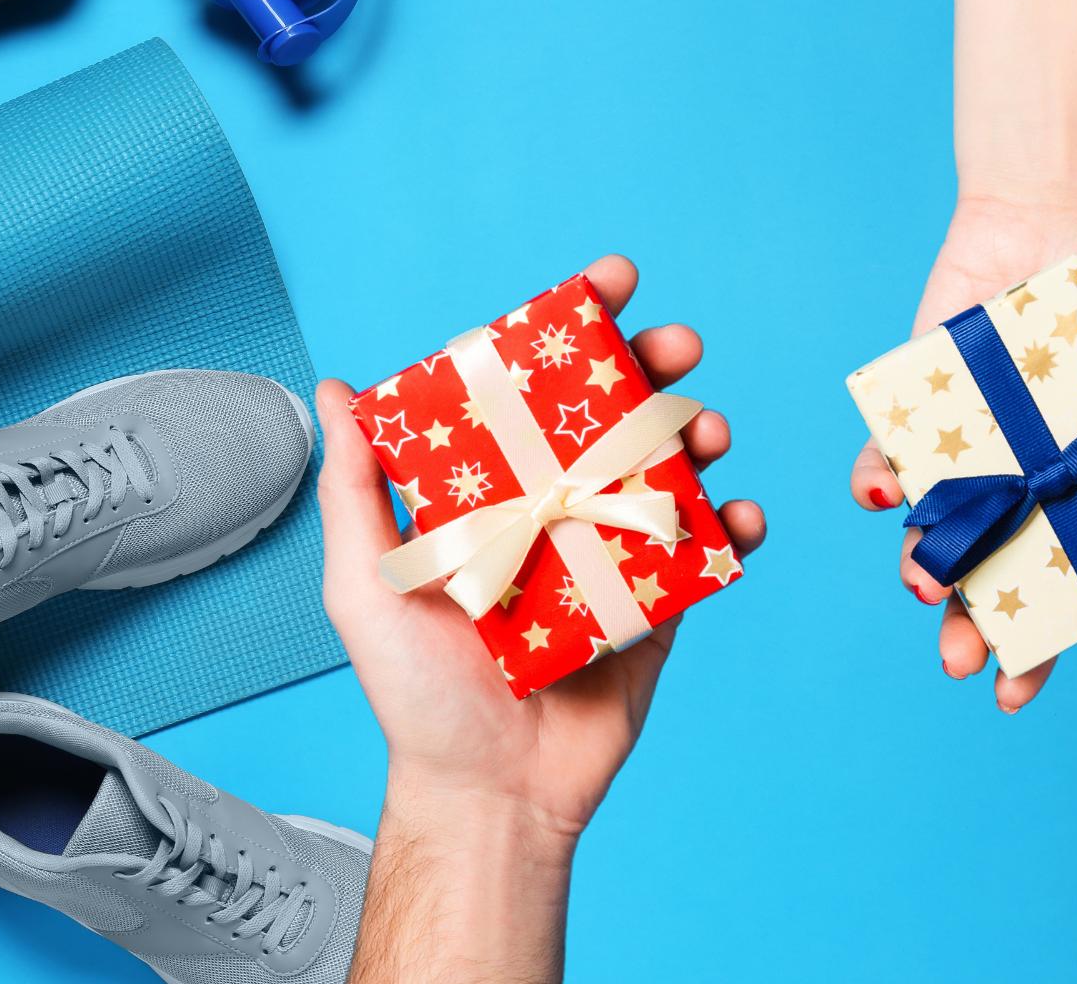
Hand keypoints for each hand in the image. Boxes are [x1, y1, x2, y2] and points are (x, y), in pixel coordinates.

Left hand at [316, 253, 766, 839]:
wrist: (488, 792)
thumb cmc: (416, 694)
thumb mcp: (364, 584)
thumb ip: (355, 490)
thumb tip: (335, 389)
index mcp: (490, 491)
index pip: (532, 390)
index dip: (570, 329)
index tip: (607, 284)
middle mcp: (553, 510)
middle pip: (613, 417)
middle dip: (652, 368)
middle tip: (674, 347)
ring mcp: (610, 556)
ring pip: (669, 472)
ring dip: (700, 436)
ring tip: (707, 431)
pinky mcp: (658, 607)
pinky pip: (706, 553)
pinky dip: (736, 528)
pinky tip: (741, 517)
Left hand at [848, 196, 1076, 710]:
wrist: (1066, 220)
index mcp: (1068, 500)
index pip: (1048, 592)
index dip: (1033, 647)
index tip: (1014, 696)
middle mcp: (1007, 485)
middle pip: (979, 574)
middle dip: (964, 624)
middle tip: (957, 659)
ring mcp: (958, 450)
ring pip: (925, 527)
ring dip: (917, 559)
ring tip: (920, 583)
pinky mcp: (913, 405)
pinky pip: (884, 451)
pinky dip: (875, 476)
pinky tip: (879, 496)